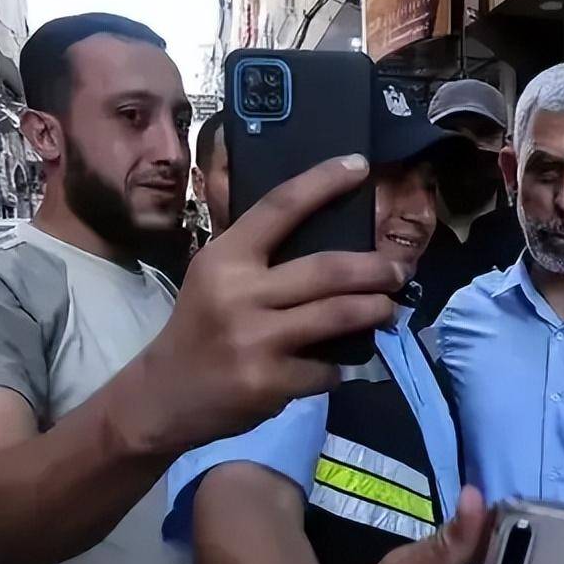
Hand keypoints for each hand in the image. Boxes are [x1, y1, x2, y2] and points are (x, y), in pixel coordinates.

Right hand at [118, 154, 405, 453]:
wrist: (164, 397)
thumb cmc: (200, 328)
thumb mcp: (214, 278)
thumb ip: (257, 254)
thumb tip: (326, 230)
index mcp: (225, 258)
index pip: (279, 207)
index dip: (322, 182)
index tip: (359, 166)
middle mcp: (240, 294)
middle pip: (328, 269)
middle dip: (376, 268)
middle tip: (399, 270)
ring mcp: (255, 340)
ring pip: (338, 316)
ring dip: (375, 310)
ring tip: (388, 308)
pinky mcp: (270, 382)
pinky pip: (326, 369)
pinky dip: (337, 367)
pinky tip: (333, 364)